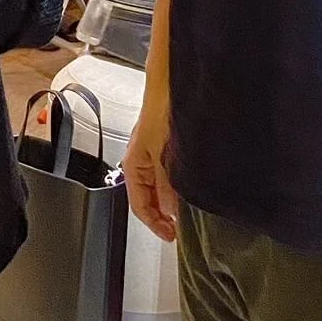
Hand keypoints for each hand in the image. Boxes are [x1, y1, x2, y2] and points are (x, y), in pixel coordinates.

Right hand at [123, 93, 177, 242]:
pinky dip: (176, 187)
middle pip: (148, 198)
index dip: (154, 223)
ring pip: (159, 188)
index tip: (170, 235)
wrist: (168, 84)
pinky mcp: (164, 146)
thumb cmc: (160, 111)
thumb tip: (170, 208)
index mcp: (133, 166)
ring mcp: (152, 155)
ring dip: (171, 202)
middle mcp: (141, 162)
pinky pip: (167, 175)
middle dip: (163, 215)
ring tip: (186, 213)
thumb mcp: (163, 154)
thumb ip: (167, 183)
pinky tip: (188, 189)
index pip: (139, 205)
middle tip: (179, 229)